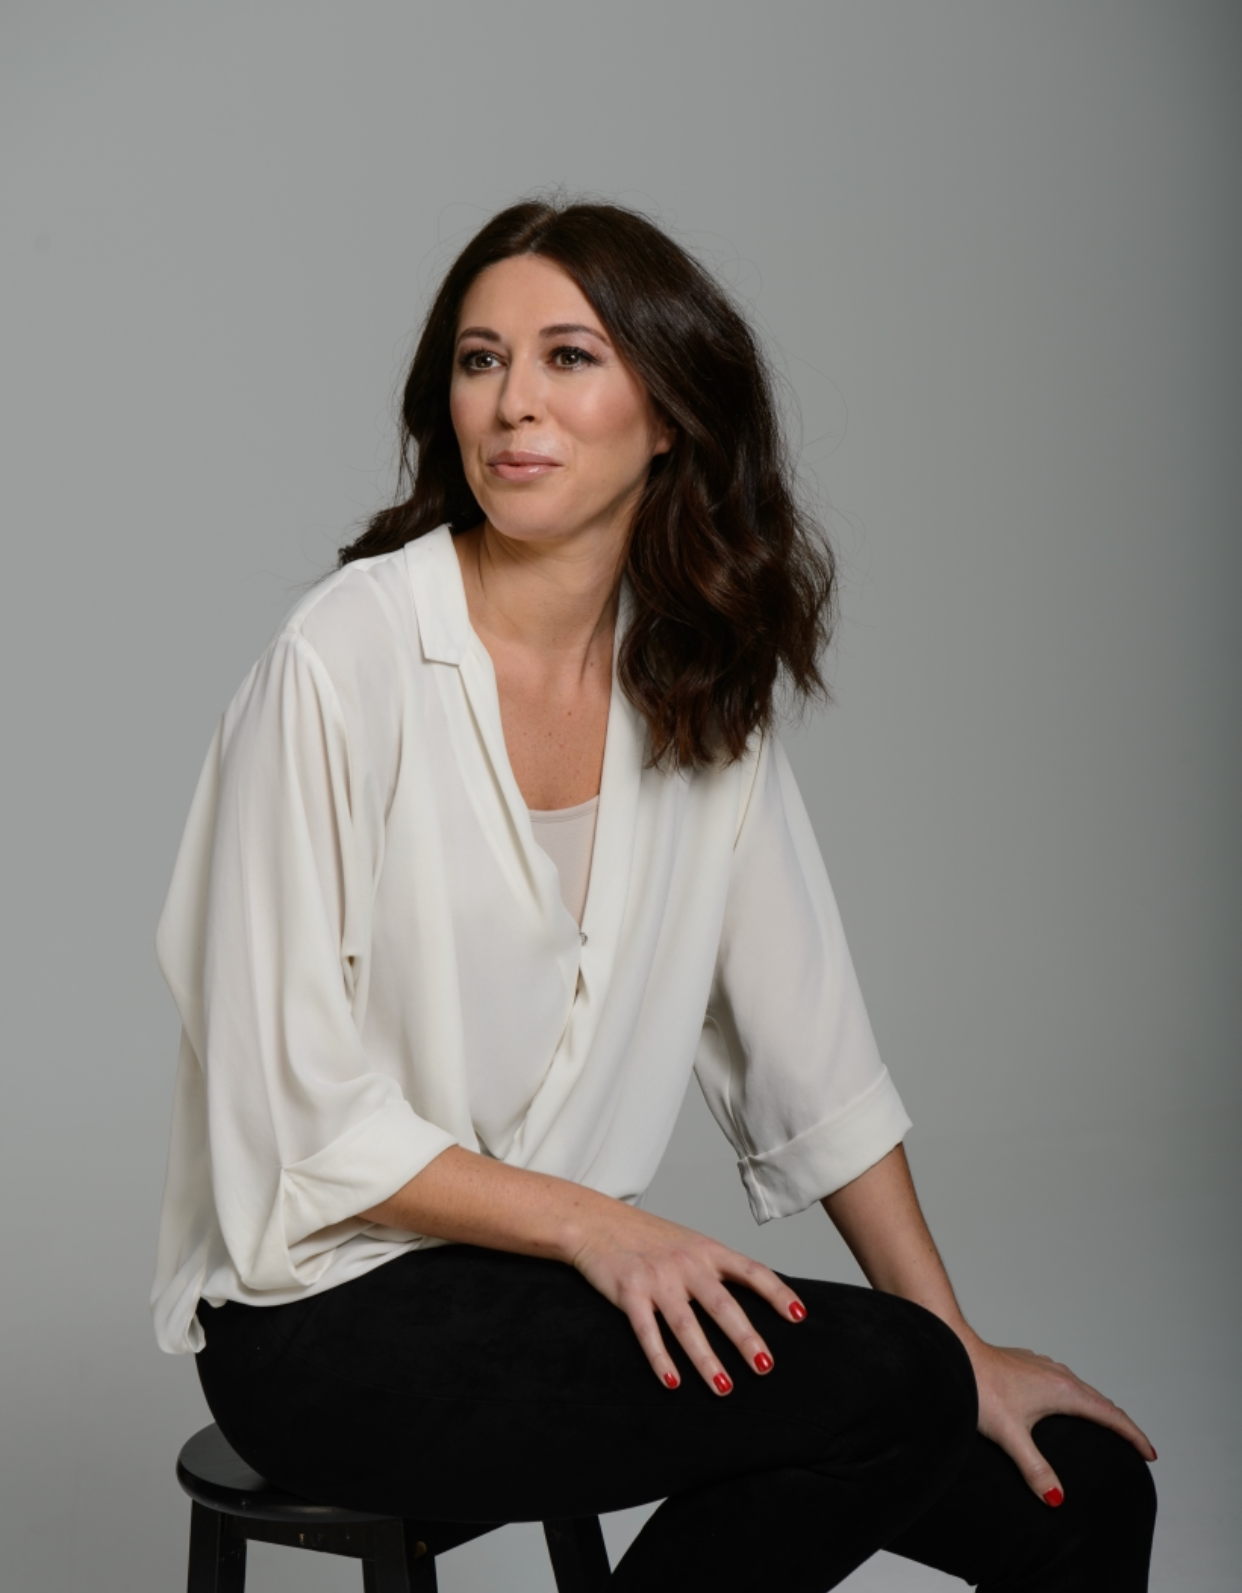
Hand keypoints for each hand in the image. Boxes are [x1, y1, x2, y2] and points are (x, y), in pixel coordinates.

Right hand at [570, 1204, 806, 1394]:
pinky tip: (672, 1382)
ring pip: (687, 1325)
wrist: (595, 1221)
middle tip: (765, 1367)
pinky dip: (660, 1358)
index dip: (776, 1293)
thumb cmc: (647, 1237)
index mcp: (707, 1250)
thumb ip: (715, 1267)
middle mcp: (686, 1263)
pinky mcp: (629, 1292)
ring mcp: (657, 1279)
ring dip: (706, 1359)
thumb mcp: (688, 1242)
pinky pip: (647, 1331)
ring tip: (724, 1387)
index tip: (799, 1316)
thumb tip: (752, 1297)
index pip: (751, 1271)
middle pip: (722, 1305)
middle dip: (746, 1338)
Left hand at [964, 1336, 1156, 1503]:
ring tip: (1106, 1427)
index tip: (1150, 1454)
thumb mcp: (1010, 1435)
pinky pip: (1063, 1381)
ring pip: (1081, 1388)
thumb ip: (1035, 1468)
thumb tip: (1057, 1500)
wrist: (953, 1351)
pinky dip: (1076, 1396)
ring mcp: (1041, 1365)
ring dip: (1098, 1407)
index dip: (1133, 1435)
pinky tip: (1063, 1405)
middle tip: (1136, 1445)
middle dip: (1121, 1423)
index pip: (1109, 1414)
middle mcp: (1057, 1373)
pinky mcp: (1026, 1363)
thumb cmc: (979, 1387)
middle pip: (1100, 1400)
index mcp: (1062, 1390)